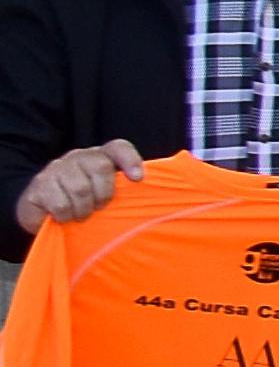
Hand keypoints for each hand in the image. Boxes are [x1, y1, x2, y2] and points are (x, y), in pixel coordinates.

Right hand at [12, 141, 142, 232]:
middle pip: (101, 167)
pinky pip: (60, 204)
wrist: (43, 212)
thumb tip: (151, 193)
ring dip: (84, 209)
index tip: (138, 179)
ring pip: (81, 188)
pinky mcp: (40, 184)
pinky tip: (64, 218)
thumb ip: (126, 190)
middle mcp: (78, 157)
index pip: (118, 148)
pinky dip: (66, 216)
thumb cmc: (84, 203)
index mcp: (100, 156)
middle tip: (100, 207)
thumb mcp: (106, 195)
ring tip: (82, 215)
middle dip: (104, 194)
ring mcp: (57, 168)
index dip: (130, 160)